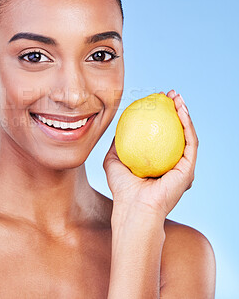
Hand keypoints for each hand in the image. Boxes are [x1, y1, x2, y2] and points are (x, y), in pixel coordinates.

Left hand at [103, 90, 198, 218]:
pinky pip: (190, 142)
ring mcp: (182, 166)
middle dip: (175, 110)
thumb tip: (116, 129)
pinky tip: (180, 110)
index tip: (154, 100)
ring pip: (187, 134)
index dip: (160, 116)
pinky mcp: (188, 170)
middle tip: (168, 95)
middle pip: (176, 131)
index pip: (161, 134)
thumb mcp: (113, 160)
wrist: (132, 207)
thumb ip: (116, 145)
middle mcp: (172, 163)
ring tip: (176, 97)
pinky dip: (187, 125)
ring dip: (184, 113)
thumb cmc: (121, 188)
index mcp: (157, 161)